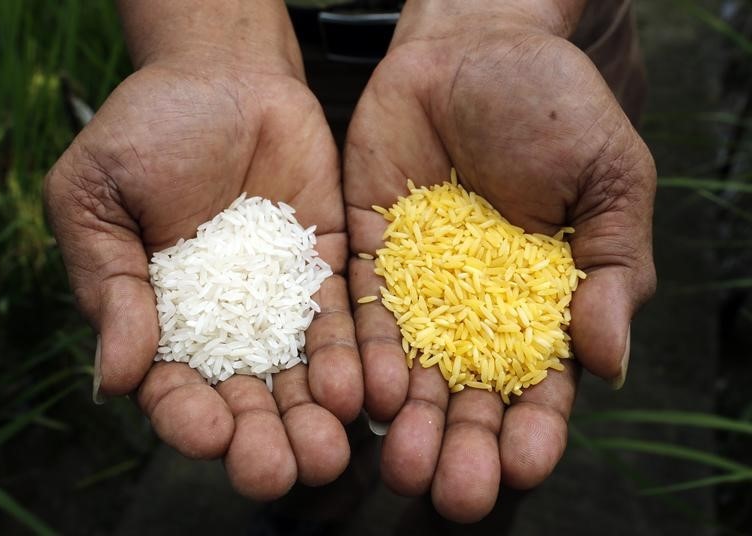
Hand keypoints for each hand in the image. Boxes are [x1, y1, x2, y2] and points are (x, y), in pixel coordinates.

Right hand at [45, 1, 361, 500]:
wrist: (224, 77)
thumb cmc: (147, 131)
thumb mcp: (98, 198)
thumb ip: (109, 283)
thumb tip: (116, 374)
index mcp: (161, 319)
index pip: (174, 386)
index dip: (189, 417)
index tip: (211, 437)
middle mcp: (227, 325)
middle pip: (246, 397)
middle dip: (263, 438)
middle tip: (282, 471)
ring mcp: (282, 301)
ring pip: (300, 373)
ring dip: (314, 415)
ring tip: (330, 451)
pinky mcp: (330, 270)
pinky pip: (345, 321)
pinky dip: (353, 357)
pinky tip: (365, 391)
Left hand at [345, 0, 655, 521]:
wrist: (475, 47)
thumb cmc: (555, 107)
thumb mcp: (608, 180)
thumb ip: (609, 268)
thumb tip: (609, 359)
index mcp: (542, 299)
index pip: (540, 380)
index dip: (536, 427)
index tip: (525, 466)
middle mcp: (475, 306)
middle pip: (469, 392)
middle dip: (464, 444)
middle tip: (454, 494)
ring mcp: (419, 284)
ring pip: (412, 368)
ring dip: (408, 419)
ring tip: (402, 465)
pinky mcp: (369, 253)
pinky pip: (364, 313)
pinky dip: (365, 355)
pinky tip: (365, 395)